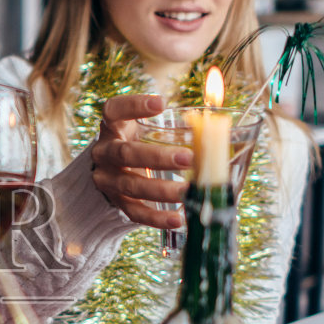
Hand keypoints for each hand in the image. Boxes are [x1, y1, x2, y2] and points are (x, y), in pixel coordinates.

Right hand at [89, 94, 192, 227]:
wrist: (112, 170)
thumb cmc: (139, 141)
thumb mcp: (146, 128)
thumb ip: (171, 127)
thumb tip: (219, 129)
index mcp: (112, 127)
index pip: (114, 110)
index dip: (134, 106)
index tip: (161, 104)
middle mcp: (105, 152)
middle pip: (125, 153)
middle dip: (157, 156)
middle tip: (188, 158)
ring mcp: (108, 179)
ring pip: (131, 185)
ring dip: (160, 190)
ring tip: (187, 191)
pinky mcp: (116, 202)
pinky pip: (135, 212)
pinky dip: (156, 218)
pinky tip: (178, 219)